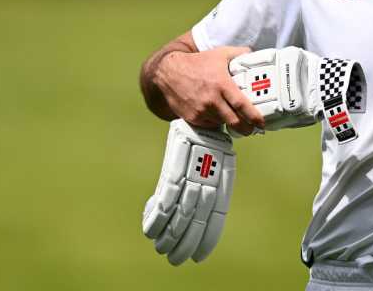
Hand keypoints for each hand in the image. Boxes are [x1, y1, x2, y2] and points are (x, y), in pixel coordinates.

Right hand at [142, 120, 236, 264]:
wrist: (200, 112)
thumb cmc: (209, 143)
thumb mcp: (219, 163)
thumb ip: (212, 187)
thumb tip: (202, 216)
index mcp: (222, 178)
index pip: (216, 214)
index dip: (207, 236)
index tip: (199, 256)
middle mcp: (209, 176)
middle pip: (196, 216)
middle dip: (185, 241)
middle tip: (176, 259)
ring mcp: (192, 170)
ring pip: (181, 210)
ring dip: (170, 233)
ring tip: (162, 250)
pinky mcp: (175, 163)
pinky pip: (166, 195)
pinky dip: (157, 214)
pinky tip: (150, 230)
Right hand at [155, 46, 264, 134]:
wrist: (169, 72)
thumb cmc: (197, 62)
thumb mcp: (220, 53)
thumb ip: (239, 53)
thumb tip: (253, 54)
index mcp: (222, 84)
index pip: (242, 105)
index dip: (254, 117)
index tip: (261, 123)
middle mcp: (212, 100)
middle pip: (234, 122)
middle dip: (246, 129)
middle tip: (252, 129)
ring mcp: (201, 110)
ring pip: (222, 124)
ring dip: (230, 124)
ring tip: (235, 118)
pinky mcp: (192, 118)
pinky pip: (210, 125)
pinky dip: (216, 122)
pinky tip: (218, 115)